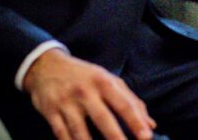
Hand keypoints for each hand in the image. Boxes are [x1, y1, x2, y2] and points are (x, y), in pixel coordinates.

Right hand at [23, 49, 155, 139]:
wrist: (47, 66)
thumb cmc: (85, 76)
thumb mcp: (108, 80)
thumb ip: (130, 100)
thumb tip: (150, 125)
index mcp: (104, 82)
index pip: (123, 103)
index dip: (135, 121)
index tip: (146, 136)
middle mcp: (86, 92)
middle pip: (103, 118)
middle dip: (115, 137)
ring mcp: (66, 103)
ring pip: (80, 131)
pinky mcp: (50, 113)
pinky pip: (61, 134)